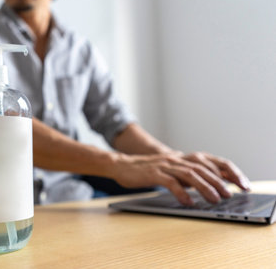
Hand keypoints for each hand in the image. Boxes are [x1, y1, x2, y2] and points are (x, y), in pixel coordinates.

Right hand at [111, 152, 249, 205]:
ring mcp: (164, 165)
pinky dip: (181, 192)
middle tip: (229, 194)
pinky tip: (188, 202)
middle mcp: (175, 159)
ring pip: (189, 174)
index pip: (208, 161)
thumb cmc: (144, 170)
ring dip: (204, 187)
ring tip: (214, 199)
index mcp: (180, 158)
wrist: (121, 165)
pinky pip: (170, 182)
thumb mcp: (168, 169)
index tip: (238, 183)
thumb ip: (183, 174)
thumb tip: (203, 185)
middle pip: (201, 168)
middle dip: (218, 181)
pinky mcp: (153, 173)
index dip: (224, 170)